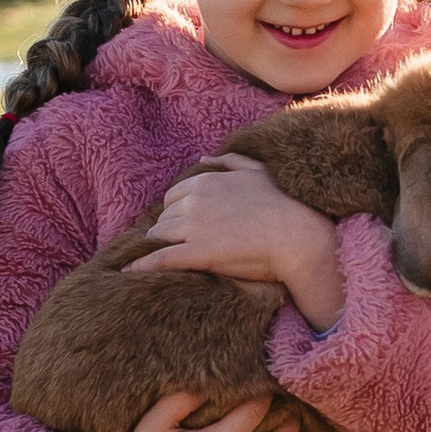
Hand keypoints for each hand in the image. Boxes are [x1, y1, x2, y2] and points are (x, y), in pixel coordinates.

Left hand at [135, 161, 345, 330]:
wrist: (301, 237)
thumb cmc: (287, 205)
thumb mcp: (259, 171)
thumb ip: (230, 162)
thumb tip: (203, 159)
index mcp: (208, 181)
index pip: (174, 197)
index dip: (177, 213)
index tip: (185, 227)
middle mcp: (196, 201)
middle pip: (164, 217)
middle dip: (168, 230)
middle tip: (178, 246)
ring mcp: (195, 227)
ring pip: (160, 236)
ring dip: (159, 247)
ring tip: (158, 261)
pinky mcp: (198, 253)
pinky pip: (161, 259)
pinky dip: (142, 266)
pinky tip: (129, 273)